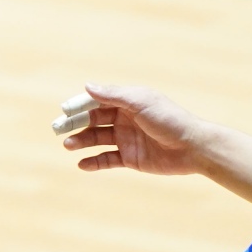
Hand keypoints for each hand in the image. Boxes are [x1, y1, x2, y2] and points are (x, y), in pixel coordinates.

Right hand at [59, 83, 214, 176]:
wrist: (194, 148)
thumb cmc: (170, 120)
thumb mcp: (141, 103)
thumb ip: (113, 95)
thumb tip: (87, 86)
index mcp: (127, 103)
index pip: (97, 102)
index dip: (79, 105)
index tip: (64, 110)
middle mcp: (125, 120)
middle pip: (93, 121)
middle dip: (75, 124)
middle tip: (58, 129)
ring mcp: (126, 139)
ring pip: (97, 139)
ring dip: (81, 142)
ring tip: (69, 145)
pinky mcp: (130, 158)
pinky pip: (107, 160)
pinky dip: (94, 162)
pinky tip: (82, 164)